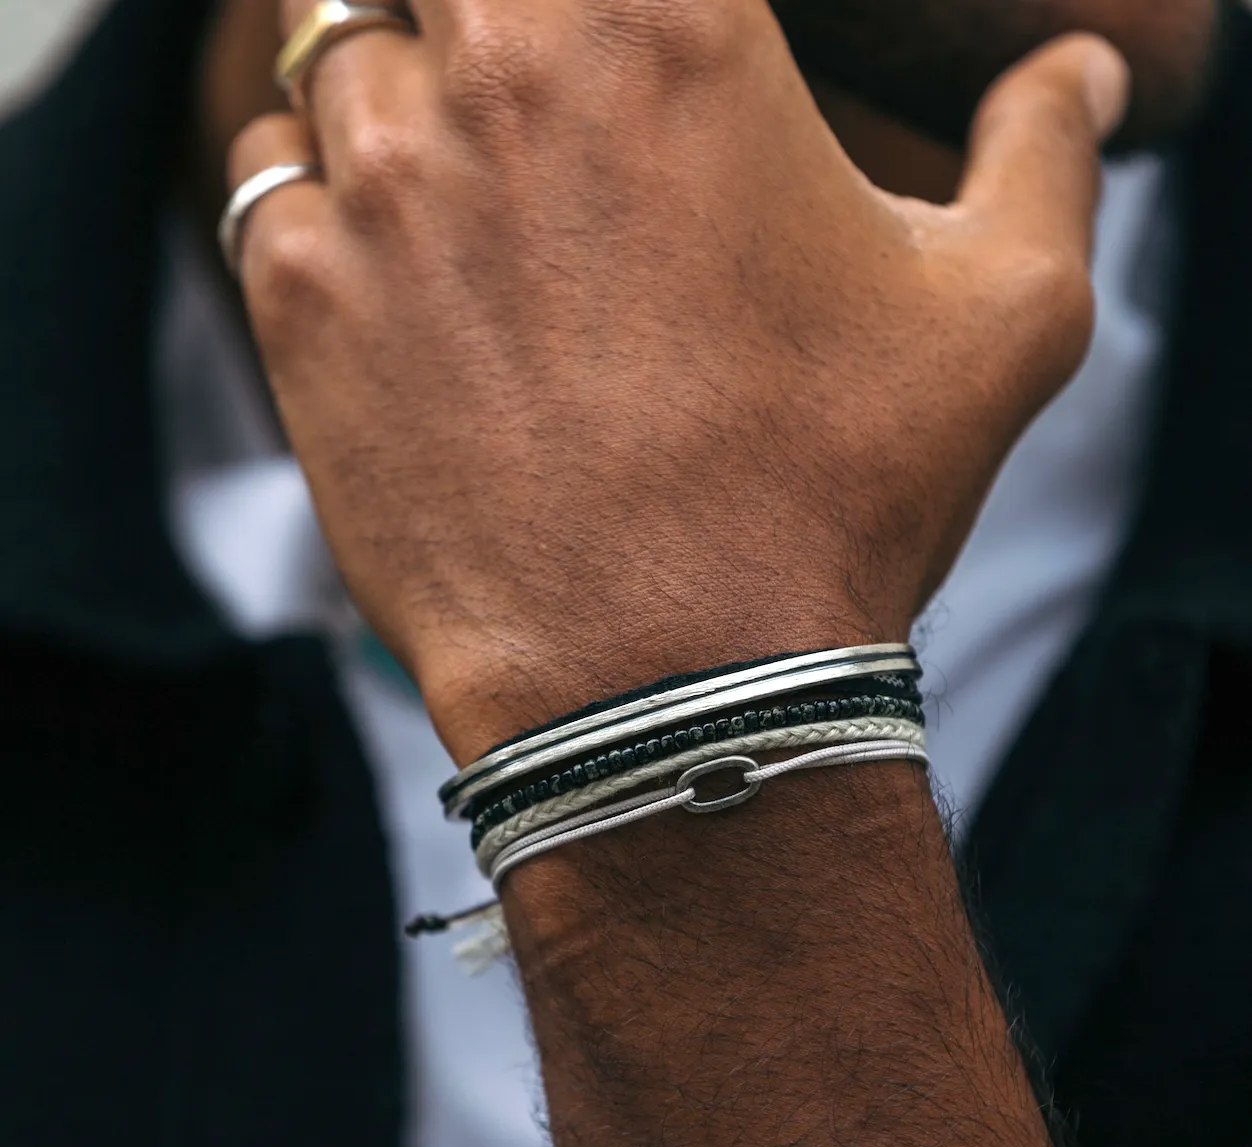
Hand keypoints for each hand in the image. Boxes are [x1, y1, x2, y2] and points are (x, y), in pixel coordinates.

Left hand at [229, 0, 1127, 761]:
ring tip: (477, 204)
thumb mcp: (1009, 317)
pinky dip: (319, 204)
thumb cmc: (838, 499)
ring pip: (343, 52)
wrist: (676, 684)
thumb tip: (1073, 74)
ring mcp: (382, 181)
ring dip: (405, 99)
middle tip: (548, 108)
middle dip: (504, 22)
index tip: (645, 67)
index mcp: (675, 20)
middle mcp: (504, 63)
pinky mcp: (299, 300)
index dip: (631, 10)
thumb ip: (1044, 155)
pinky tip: (394, 278)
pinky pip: (268, 185)